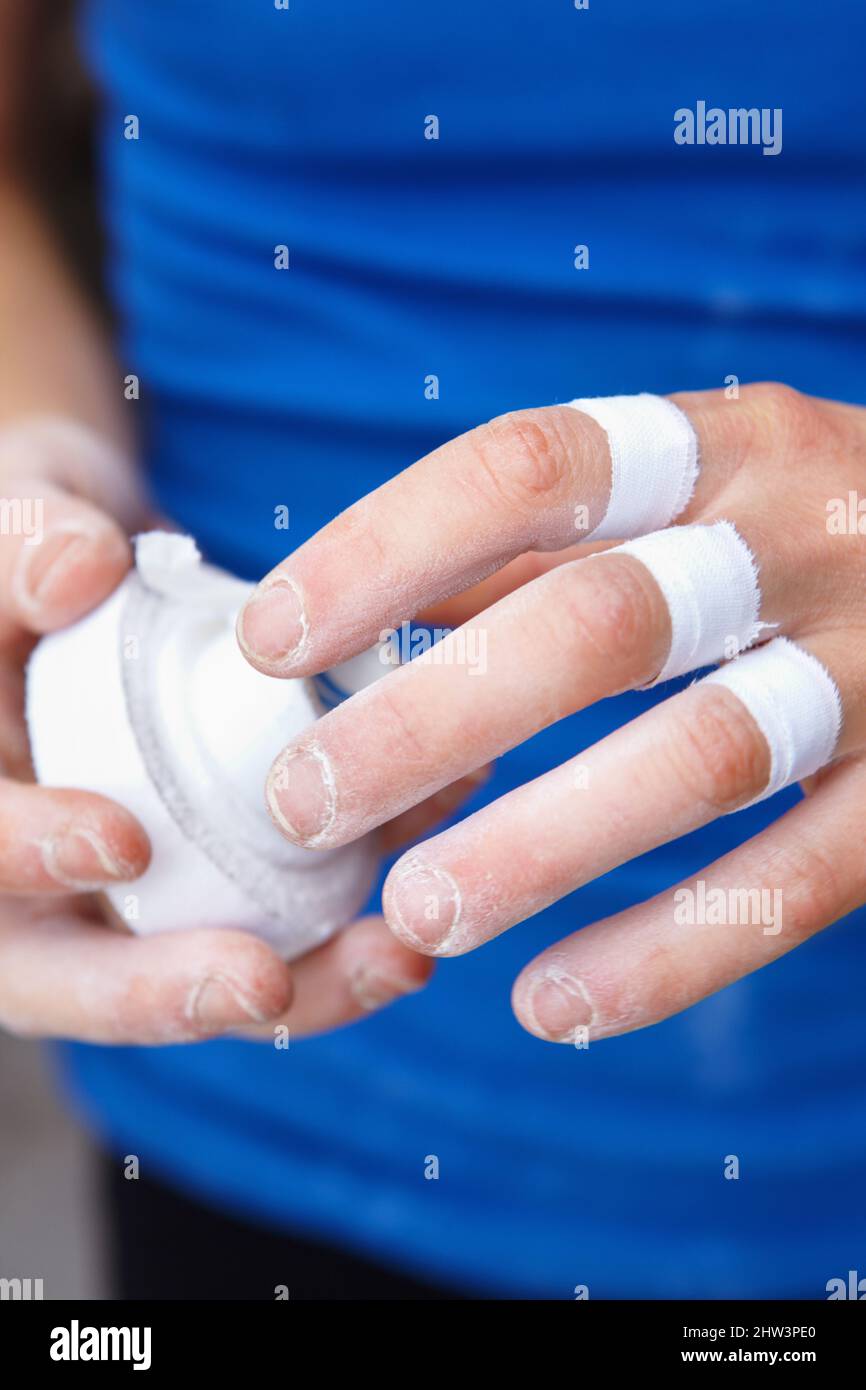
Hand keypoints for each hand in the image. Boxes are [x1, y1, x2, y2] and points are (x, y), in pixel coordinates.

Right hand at [0, 418, 476, 1044]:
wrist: (82, 581)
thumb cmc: (29, 560)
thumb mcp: (11, 524)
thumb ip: (22, 543)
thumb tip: (80, 568)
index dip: (27, 859)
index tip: (123, 840)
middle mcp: (20, 883)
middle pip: (67, 976)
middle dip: (160, 994)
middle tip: (260, 984)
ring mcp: (114, 900)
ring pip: (182, 977)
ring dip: (294, 984)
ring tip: (394, 956)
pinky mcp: (204, 886)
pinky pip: (270, 926)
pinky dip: (348, 918)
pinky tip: (427, 879)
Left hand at [238, 383, 865, 1042]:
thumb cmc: (790, 536)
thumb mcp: (687, 494)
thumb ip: (546, 548)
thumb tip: (367, 616)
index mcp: (723, 443)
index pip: (530, 470)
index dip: (384, 551)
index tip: (269, 641)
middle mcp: (807, 536)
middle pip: (602, 625)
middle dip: (434, 719)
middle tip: (305, 804)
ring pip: (704, 759)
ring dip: (543, 845)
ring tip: (417, 916)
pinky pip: (799, 882)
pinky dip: (670, 952)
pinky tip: (551, 1004)